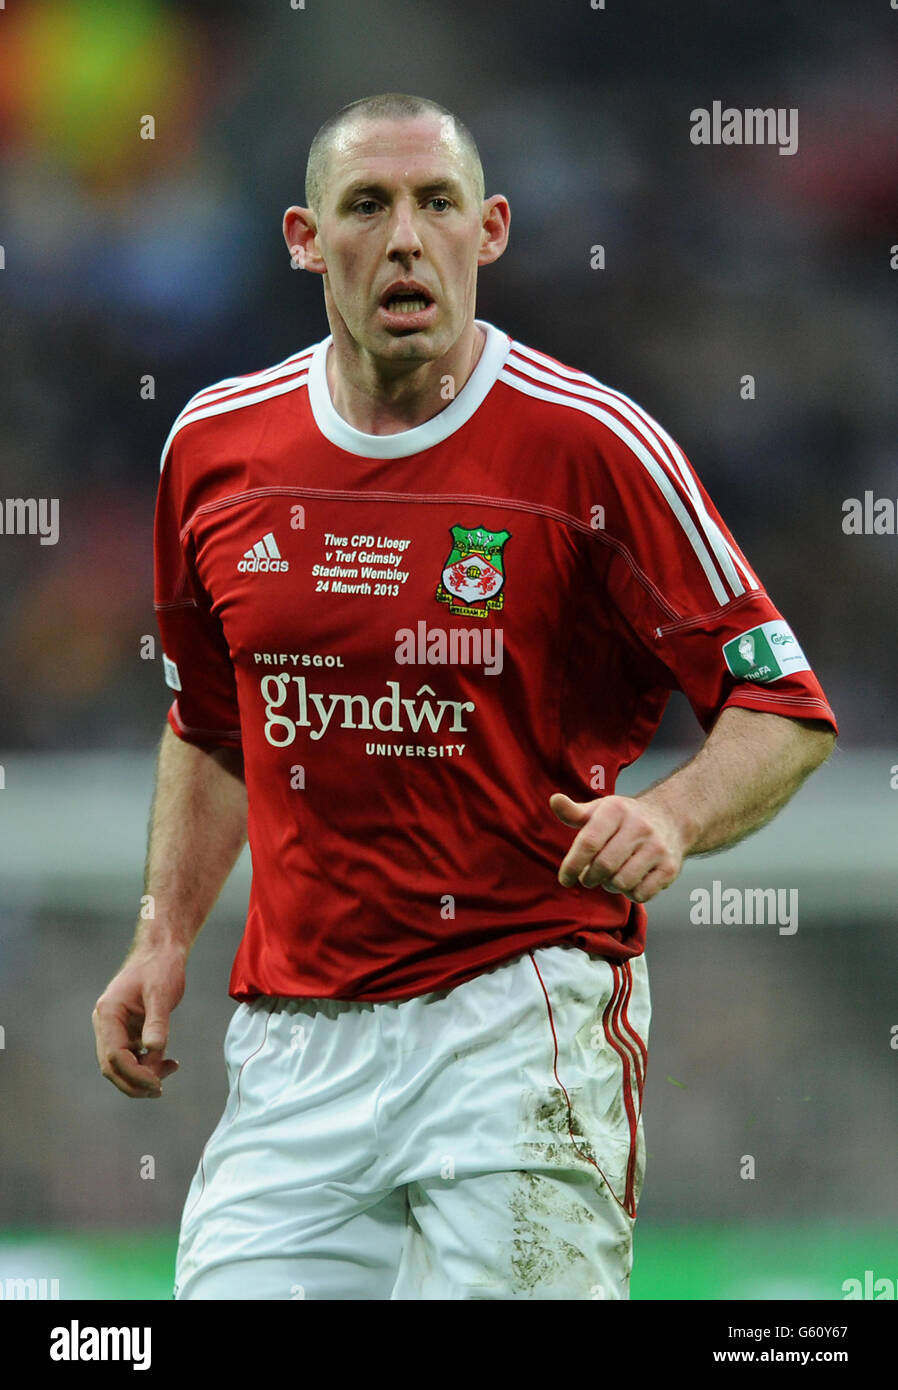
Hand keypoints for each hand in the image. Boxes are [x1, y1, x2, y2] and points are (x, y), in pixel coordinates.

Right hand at [93, 947, 185, 1098]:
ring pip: (121, 1064)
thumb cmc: (161, 968)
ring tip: (172, 1068)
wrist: (162, 952)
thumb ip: (157, 1021)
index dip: (135, 1074)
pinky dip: (148, 1063)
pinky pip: (132, 1055)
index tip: (157, 1084)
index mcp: (108, 1013)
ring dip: (143, 1074)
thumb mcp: (161, 993)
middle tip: (160, 1090)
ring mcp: (114, 1027)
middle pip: (112, 1066)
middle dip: (135, 1082)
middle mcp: (105, 1023)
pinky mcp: (126, 1030)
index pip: (115, 1056)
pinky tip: (169, 1062)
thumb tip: (155, 1049)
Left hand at [549, 792, 684, 902]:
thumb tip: (554, 800)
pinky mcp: (670, 868)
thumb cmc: (625, 819)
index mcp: (617, 810)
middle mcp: (640, 827)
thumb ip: (574, 812)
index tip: (565, 879)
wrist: (670, 821)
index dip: (572, 865)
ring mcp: (657, 848)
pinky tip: (630, 881)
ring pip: (621, 882)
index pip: (589, 842)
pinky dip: (630, 894)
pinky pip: (641, 894)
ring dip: (609, 886)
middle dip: (590, 878)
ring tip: (609, 877)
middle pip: (604, 866)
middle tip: (588, 877)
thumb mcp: (599, 810)